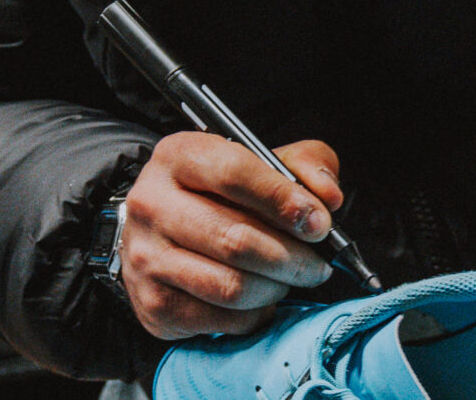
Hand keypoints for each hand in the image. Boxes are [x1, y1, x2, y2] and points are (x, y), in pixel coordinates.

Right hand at [117, 132, 343, 340]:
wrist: (161, 234)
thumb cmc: (218, 196)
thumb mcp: (259, 163)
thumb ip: (303, 164)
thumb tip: (328, 197)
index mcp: (178, 156)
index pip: (233, 173)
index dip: (283, 200)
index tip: (317, 223)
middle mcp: (151, 203)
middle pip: (235, 239)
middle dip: (292, 258)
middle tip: (317, 264)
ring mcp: (147, 256)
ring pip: (231, 286)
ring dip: (276, 288)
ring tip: (288, 279)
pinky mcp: (154, 303)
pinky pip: (223, 319)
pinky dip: (256, 314)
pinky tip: (260, 298)